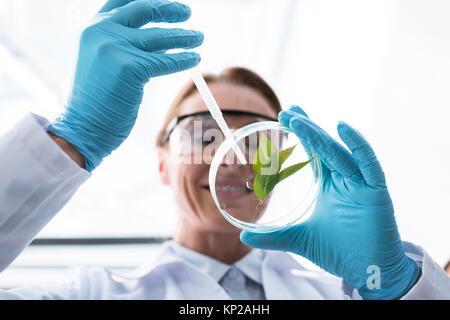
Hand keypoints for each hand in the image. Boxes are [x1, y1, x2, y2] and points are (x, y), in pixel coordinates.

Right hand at [48, 0, 203, 170]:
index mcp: (93, 28)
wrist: (84, 127)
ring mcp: (115, 47)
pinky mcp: (130, 67)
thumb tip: (160, 41)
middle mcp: (101, 31)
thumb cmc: (95, 101)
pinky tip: (195, 59)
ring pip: (160, 37)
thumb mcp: (103, 61)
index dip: (149, 0)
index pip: (123, 1)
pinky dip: (183, 60)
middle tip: (187, 13)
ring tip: (199, 38)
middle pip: (144, 10)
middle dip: (169, 10)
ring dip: (184, 36)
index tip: (167, 3)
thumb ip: (122, 44)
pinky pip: (166, 61)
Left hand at [240, 106, 419, 298]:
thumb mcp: (300, 239)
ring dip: (319, 135)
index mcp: (330, 185)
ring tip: (298, 119)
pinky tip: (343, 128)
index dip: (302, 134)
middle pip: (325, 146)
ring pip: (339, 152)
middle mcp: (346, 179)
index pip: (315, 152)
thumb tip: (244, 236)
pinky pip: (369, 164)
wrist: (368, 271)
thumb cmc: (339, 251)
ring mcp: (361, 183)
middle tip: (287, 111)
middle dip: (306, 127)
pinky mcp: (376, 192)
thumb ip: (273, 236)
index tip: (285, 116)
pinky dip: (358, 145)